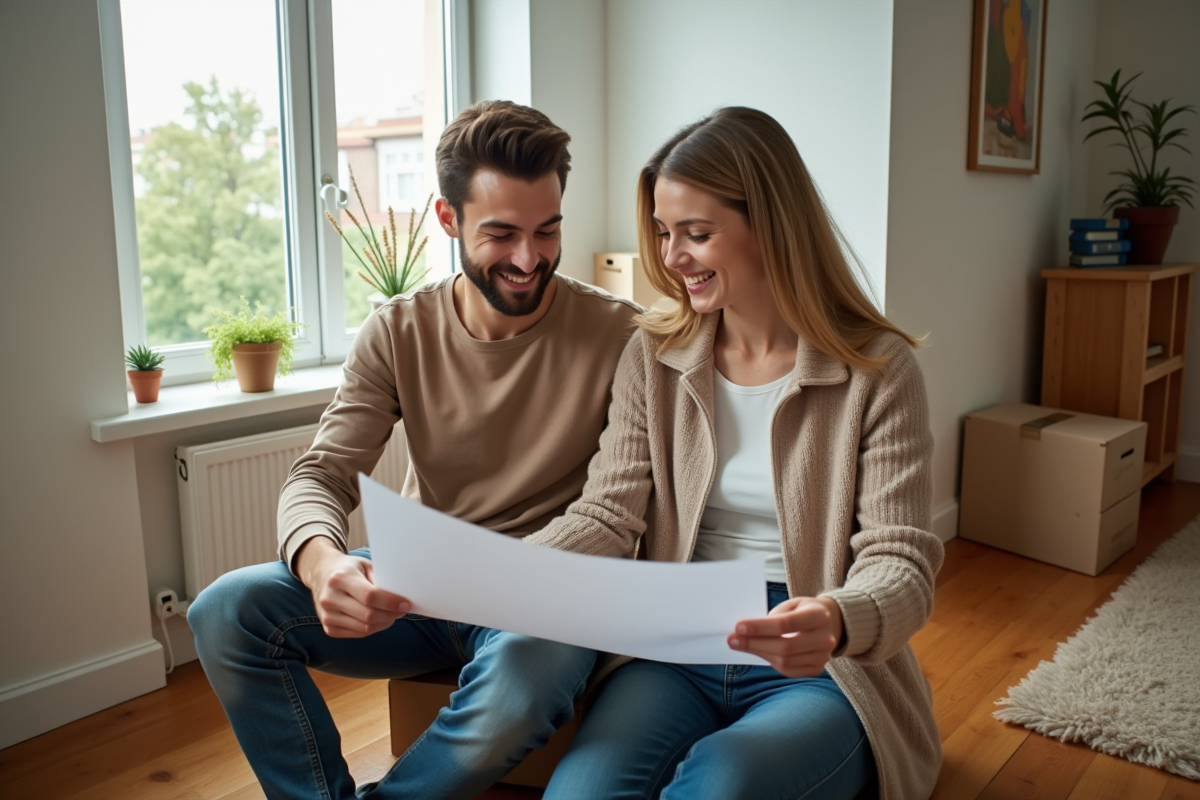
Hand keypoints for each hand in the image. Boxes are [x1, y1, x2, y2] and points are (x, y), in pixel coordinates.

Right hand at [295, 537, 410, 637]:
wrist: (321, 575)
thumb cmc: (348, 569)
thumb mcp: (364, 565)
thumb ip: (380, 579)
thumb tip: (400, 597)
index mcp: (340, 578)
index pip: (370, 596)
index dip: (390, 602)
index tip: (405, 604)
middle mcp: (330, 598)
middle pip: (368, 615)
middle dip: (390, 615)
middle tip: (401, 610)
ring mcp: (327, 616)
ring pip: (365, 628)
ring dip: (384, 623)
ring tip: (391, 614)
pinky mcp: (329, 629)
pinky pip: (358, 634)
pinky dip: (373, 628)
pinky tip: (378, 619)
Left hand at [727, 596, 842, 677]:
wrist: (829, 624)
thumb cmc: (803, 611)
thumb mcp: (792, 604)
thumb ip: (773, 616)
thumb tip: (746, 632)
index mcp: (820, 615)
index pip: (786, 624)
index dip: (760, 627)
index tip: (738, 627)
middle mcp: (825, 638)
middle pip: (785, 646)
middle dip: (755, 643)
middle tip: (732, 639)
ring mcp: (823, 657)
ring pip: (785, 661)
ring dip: (759, 653)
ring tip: (741, 645)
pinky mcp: (816, 669)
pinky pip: (788, 670)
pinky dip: (769, 661)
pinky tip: (758, 651)